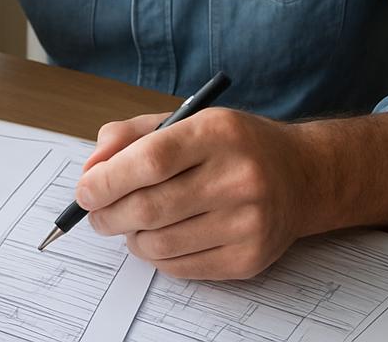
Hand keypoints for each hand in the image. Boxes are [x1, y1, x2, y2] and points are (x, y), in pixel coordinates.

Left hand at [74, 107, 310, 279]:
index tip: (85, 189)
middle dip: (107, 214)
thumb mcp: (188, 119)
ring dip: (130, 237)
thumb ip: (134, 135)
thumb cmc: (234, 144)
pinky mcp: (250, 258)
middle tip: (95, 213)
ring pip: (160, 243)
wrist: (302, 175)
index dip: (108, 179)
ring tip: (128, 223)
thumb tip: (92, 167)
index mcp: (217, 133)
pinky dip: (156, 256)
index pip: (150, 160)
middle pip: (150, 207)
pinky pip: (181, 267)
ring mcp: (247, 222)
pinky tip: (158, 237)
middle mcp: (237, 177)